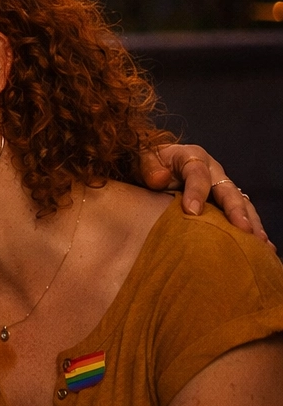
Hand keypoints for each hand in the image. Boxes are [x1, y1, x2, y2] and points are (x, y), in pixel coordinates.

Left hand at [142, 143, 271, 248]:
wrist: (153, 168)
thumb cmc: (149, 164)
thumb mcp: (143, 159)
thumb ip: (149, 167)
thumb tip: (160, 179)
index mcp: (192, 157)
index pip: (197, 174)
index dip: (196, 191)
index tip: (192, 212)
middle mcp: (212, 171)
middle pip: (227, 190)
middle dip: (236, 210)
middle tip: (243, 229)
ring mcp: (221, 187)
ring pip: (241, 203)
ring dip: (250, 222)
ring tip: (260, 243)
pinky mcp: (224, 203)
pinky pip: (241, 215)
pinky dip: (251, 230)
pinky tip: (262, 248)